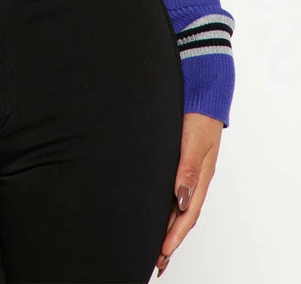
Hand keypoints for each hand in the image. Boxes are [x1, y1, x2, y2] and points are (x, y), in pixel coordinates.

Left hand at [156, 112, 223, 276]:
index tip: (163, 252)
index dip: (175, 235)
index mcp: (200, 178)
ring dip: (167, 227)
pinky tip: (156, 214)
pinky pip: (171, 192)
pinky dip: (165, 209)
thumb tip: (181, 197)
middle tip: (157, 261)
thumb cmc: (200, 117)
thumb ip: (187, 168)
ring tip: (156, 247)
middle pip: (182, 216)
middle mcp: (193, 179)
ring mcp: (186, 172)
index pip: (187, 214)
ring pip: (177, 207)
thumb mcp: (194, 142)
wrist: (201, 96)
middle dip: (170, 239)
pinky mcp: (178, 163)